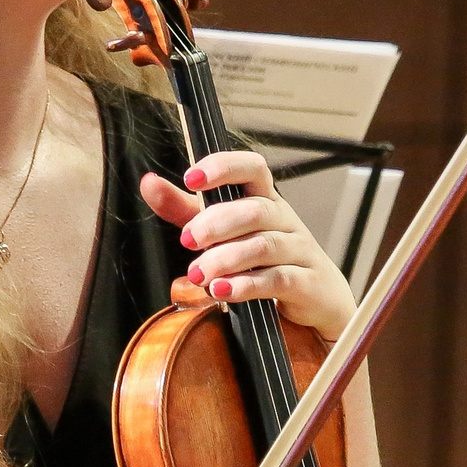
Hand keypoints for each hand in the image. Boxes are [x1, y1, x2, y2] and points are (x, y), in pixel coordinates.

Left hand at [141, 150, 356, 339]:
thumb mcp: (223, 232)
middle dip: (215, 223)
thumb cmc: (266, 260)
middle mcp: (284, 220)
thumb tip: (148, 182)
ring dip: (225, 259)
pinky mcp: (307, 283)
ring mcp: (299, 251)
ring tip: (198, 274)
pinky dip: (246, 286)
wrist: (318, 298)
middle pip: (253, 210)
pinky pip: (277, 280)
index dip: (223, 167)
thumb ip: (186, 210)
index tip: (190, 178)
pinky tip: (222, 291)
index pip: (252, 168)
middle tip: (187, 240)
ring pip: (263, 246)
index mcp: (265, 200)